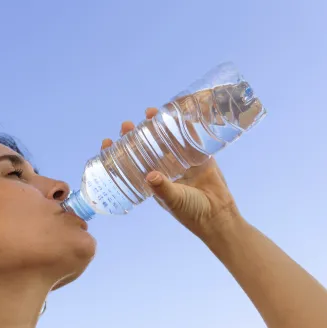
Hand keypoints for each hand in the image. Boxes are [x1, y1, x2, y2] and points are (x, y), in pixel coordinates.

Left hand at [103, 107, 242, 239]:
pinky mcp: (200, 156)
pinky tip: (177, 113)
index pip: (131, 163)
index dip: (119, 153)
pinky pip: (191, 137)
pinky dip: (184, 126)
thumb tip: (150, 176)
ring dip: (157, 126)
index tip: (108, 142)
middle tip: (127, 125)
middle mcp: (165, 168)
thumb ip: (163, 188)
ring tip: (149, 112)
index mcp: (154, 180)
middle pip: (146, 147)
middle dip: (135, 135)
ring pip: (166, 139)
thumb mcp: (173, 200)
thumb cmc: (191, 212)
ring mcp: (182, 161)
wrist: (218, 215)